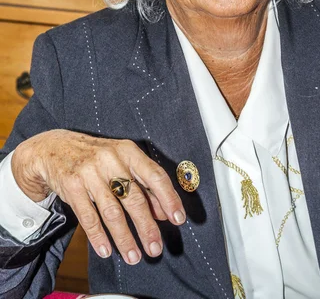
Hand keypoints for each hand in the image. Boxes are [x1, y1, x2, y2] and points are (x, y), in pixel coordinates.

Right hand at [12, 130, 185, 264]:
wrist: (55, 148)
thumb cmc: (97, 157)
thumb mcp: (122, 162)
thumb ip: (144, 184)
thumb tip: (164, 212)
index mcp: (128, 151)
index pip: (155, 176)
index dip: (168, 198)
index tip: (178, 219)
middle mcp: (111, 159)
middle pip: (134, 198)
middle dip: (147, 226)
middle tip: (155, 248)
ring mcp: (90, 172)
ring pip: (112, 211)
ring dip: (124, 238)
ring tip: (134, 256)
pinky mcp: (72, 186)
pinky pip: (88, 217)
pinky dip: (98, 236)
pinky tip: (106, 250)